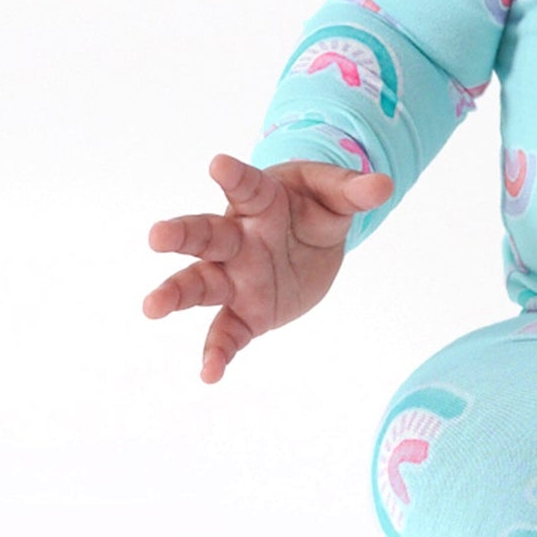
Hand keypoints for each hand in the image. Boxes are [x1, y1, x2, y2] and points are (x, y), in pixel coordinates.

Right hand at [143, 154, 393, 382]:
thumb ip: (355, 191)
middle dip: (182, 235)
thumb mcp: (335, 193)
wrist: (311, 241)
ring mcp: (237, 278)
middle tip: (156, 235)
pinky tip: (209, 373)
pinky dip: (217, 352)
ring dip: (177, 294)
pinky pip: (227, 333)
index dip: (234, 175)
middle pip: (207, 235)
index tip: (218, 162)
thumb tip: (385, 184)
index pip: (246, 186)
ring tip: (151, 305)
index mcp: (260, 201)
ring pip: (201, 284)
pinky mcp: (246, 313)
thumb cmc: (313, 206)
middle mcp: (239, 239)